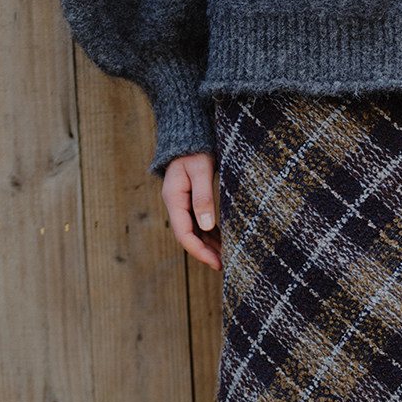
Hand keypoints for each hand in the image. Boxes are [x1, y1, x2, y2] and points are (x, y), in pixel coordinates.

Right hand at [162, 151, 220, 270]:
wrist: (189, 136)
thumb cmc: (195, 150)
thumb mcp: (200, 171)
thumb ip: (203, 197)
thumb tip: (207, 226)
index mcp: (174, 199)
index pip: (184, 234)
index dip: (199, 252)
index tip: (217, 263)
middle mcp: (176, 205)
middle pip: (189, 236)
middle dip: (206, 253)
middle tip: (226, 265)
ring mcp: (182, 204)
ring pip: (195, 232)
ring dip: (209, 246)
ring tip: (228, 257)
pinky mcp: (190, 201)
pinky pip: (199, 223)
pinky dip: (211, 235)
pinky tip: (224, 242)